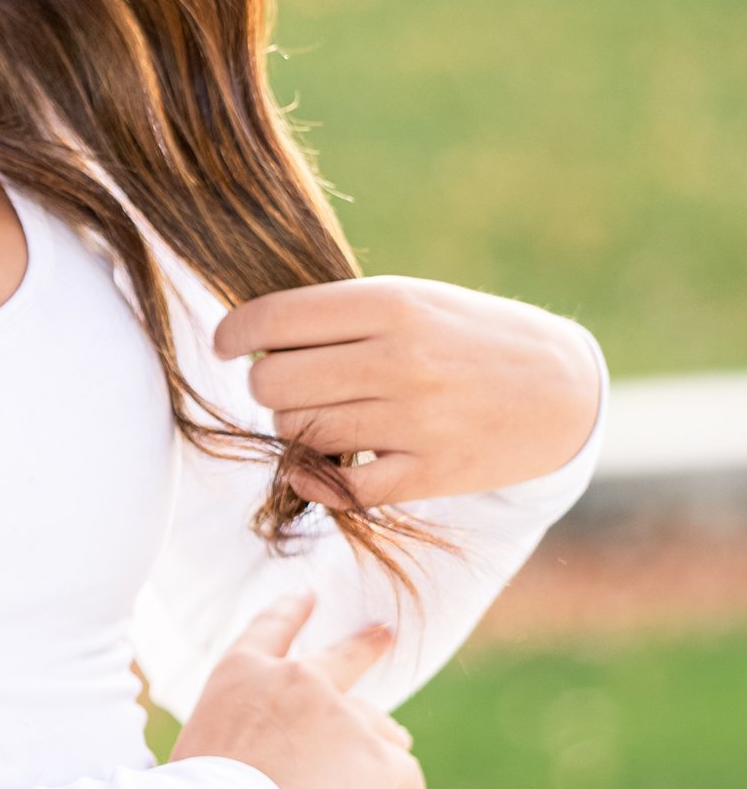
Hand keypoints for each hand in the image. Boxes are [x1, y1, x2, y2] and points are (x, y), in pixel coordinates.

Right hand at [169, 591, 425, 788]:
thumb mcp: (205, 745)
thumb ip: (245, 735)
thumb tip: (274, 765)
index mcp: (241, 673)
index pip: (271, 627)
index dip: (291, 609)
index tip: (307, 595)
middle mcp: (294, 679)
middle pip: (345, 657)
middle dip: (368, 645)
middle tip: (385, 634)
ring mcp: (337, 713)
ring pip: (376, 725)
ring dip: (386, 739)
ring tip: (398, 748)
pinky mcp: (371, 755)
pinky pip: (403, 771)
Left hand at [212, 275, 600, 508]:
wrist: (563, 391)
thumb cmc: (468, 338)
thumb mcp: (414, 301)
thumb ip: (340, 317)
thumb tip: (251, 338)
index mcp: (392, 304)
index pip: (276, 318)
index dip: (234, 333)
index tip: (226, 344)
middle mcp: (401, 359)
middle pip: (274, 382)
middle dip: (266, 385)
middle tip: (288, 385)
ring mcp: (416, 419)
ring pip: (299, 432)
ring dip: (296, 428)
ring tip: (326, 417)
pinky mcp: (430, 473)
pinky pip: (339, 487)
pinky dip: (319, 479)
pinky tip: (326, 464)